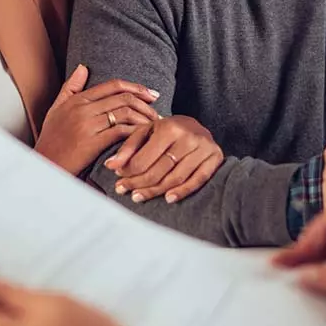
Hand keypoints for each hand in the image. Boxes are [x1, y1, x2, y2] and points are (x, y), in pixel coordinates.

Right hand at [35, 65, 158, 174]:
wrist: (44, 166)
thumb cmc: (51, 140)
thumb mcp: (56, 109)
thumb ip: (71, 87)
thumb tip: (83, 67)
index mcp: (78, 99)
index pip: (113, 85)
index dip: (136, 87)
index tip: (151, 94)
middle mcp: (83, 108)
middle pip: (123, 98)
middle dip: (146, 104)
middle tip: (158, 111)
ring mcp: (87, 125)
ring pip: (125, 113)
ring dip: (144, 118)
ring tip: (155, 126)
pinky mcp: (91, 143)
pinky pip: (121, 131)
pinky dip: (136, 132)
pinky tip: (144, 137)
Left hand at [103, 115, 224, 203]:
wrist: (198, 126)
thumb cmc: (169, 130)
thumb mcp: (147, 131)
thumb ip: (128, 148)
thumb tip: (110, 166)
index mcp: (169, 127)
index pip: (144, 158)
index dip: (129, 171)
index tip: (119, 179)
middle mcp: (188, 137)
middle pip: (159, 170)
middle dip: (139, 183)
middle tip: (126, 192)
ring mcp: (203, 148)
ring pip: (175, 178)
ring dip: (156, 191)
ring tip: (139, 197)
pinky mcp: (214, 158)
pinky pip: (198, 180)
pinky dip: (182, 192)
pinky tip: (168, 199)